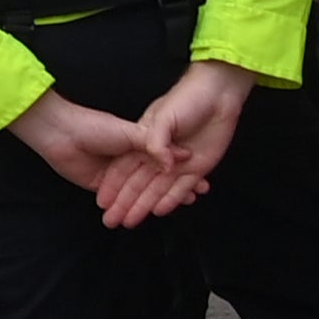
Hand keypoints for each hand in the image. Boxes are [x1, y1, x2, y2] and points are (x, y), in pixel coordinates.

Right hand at [121, 59, 252, 218]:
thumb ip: (156, 141)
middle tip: (111, 221)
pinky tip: (159, 212)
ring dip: (143, 206)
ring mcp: (176, 164)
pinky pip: (180, 187)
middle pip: (137, 184)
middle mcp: (156, 156)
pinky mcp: (196, 168)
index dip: (112, 186)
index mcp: (142, 142)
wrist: (216, 96)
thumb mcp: (163, 118)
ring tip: (130, 222)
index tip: (102, 203)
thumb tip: (162, 165)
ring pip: (156, 189)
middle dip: (124, 202)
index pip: (123, 169)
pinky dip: (171, 199)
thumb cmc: (185, 101)